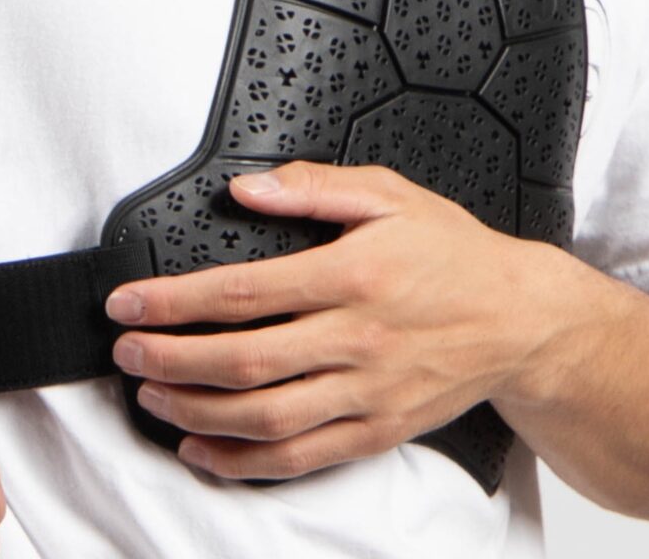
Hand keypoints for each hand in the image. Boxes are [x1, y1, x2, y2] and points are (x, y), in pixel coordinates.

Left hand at [106, 161, 578, 479]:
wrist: (521, 320)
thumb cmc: (453, 256)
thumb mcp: (391, 196)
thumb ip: (313, 187)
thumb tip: (246, 189)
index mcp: (352, 276)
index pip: (242, 293)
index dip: (173, 301)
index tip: (129, 303)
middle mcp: (356, 339)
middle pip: (242, 361)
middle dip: (169, 360)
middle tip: (126, 354)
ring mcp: (367, 392)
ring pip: (264, 416)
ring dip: (195, 413)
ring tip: (152, 398)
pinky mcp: (377, 431)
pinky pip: (300, 458)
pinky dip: (243, 462)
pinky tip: (203, 451)